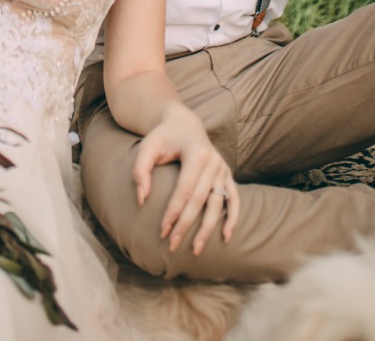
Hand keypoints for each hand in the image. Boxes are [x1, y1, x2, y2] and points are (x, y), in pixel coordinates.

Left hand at [132, 107, 238, 255]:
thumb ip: (140, 170)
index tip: (162, 231)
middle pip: (200, 200)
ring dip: (208, 228)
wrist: (184, 124)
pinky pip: (234, 199)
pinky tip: (226, 236)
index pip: (184, 190)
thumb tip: (142, 199)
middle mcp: (213, 161)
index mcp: (196, 152)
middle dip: (186, 225)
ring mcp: (222, 169)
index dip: (173, 212)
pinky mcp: (227, 175)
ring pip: (218, 204)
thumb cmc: (163, 137)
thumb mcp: (147, 146)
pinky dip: (232, 217)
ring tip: (196, 249)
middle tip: (172, 246)